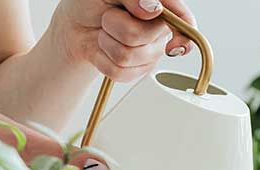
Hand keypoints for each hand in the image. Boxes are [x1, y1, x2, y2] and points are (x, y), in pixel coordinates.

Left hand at [55, 0, 196, 81]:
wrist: (75, 26)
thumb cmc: (91, 2)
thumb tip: (152, 7)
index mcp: (159, 6)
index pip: (184, 22)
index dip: (183, 37)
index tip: (171, 45)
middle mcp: (158, 29)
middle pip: (143, 37)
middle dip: (116, 26)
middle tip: (109, 17)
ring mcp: (149, 52)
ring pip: (128, 56)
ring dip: (106, 42)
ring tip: (104, 31)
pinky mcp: (136, 71)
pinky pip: (121, 72)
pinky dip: (103, 60)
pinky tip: (104, 49)